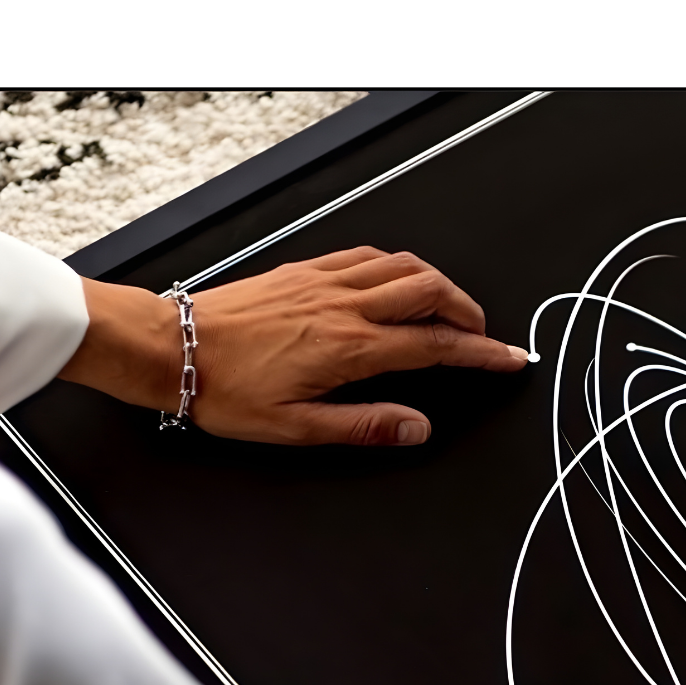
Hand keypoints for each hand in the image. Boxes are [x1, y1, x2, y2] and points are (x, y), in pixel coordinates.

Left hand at [192, 247, 528, 444]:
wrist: (176, 349)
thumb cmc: (226, 391)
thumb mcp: (298, 428)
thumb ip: (365, 426)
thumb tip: (416, 428)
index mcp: (349, 348)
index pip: (435, 345)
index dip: (481, 352)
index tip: (509, 358)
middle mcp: (344, 306)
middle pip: (429, 292)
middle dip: (469, 312)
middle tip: (484, 336)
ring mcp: (325, 282)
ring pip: (403, 266)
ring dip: (439, 284)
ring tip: (451, 308)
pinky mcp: (305, 270)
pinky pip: (366, 256)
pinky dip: (397, 266)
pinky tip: (398, 280)